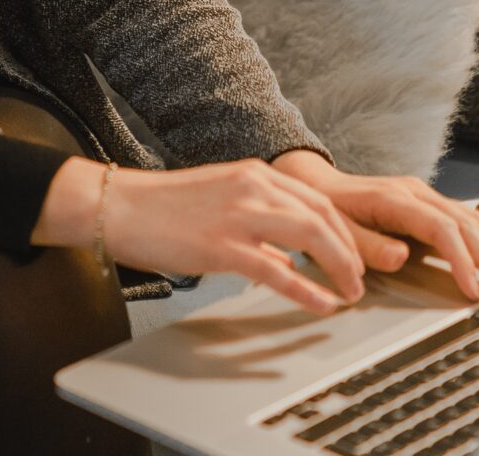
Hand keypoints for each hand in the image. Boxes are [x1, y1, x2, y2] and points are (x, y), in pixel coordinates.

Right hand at [32, 156, 372, 314]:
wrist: (119, 206)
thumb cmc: (162, 207)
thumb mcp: (220, 197)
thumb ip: (256, 216)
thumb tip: (285, 253)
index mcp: (255, 173)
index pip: (318, 199)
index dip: (344, 230)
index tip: (355, 254)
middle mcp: (253, 186)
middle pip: (323, 215)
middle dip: (351, 250)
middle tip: (360, 278)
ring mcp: (238, 215)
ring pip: (311, 235)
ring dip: (339, 267)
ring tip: (349, 292)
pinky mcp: (222, 245)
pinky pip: (277, 269)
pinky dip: (306, 289)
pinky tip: (322, 304)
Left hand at [268, 148, 478, 305]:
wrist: (317, 184)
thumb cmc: (326, 209)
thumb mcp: (336, 229)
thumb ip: (367, 245)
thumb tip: (401, 256)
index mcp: (395, 198)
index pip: (442, 229)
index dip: (462, 260)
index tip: (473, 290)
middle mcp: (418, 193)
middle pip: (468, 225)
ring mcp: (427, 197)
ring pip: (475, 222)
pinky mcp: (431, 206)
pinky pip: (470, 222)